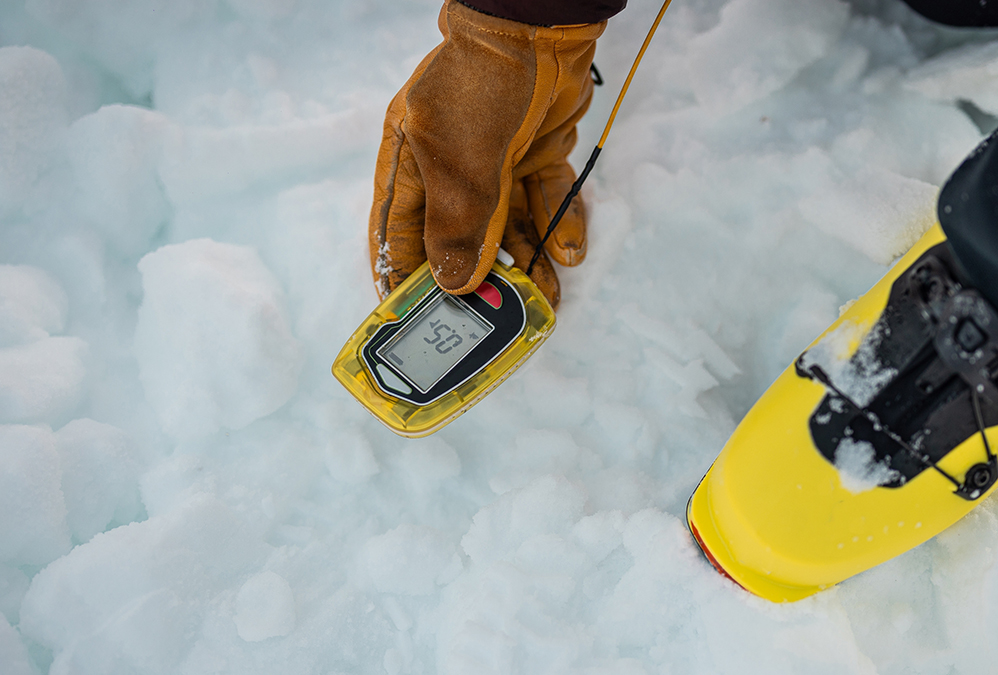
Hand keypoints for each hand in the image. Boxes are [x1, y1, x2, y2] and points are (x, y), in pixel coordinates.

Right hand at [369, 0, 603, 307]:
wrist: (539, 31)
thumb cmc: (478, 86)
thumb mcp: (458, 163)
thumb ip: (457, 225)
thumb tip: (451, 283)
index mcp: (410, 167)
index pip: (398, 236)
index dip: (404, 279)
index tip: (415, 320)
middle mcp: (450, 169)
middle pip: (460, 238)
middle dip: (480, 280)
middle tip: (496, 321)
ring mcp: (494, 162)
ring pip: (508, 226)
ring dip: (526, 262)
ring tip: (544, 299)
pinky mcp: (535, 153)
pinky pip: (544, 200)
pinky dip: (557, 225)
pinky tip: (568, 251)